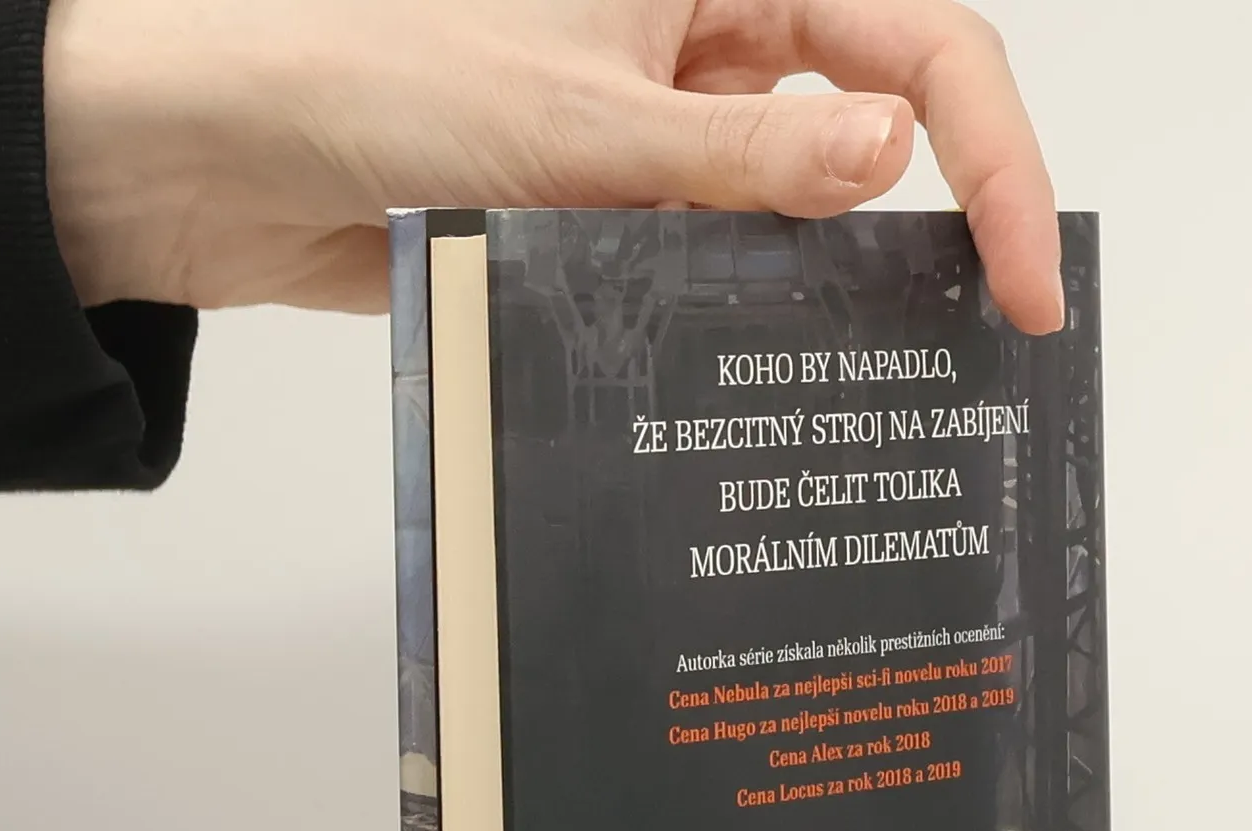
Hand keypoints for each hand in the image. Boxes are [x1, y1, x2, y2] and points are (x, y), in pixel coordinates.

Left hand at [42, 0, 1061, 332]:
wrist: (225, 161)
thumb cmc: (366, 81)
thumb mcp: (582, 125)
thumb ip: (746, 156)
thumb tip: (897, 151)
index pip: (916, 37)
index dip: (993, 154)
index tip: (1027, 276)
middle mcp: (705, 33)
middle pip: (883, 110)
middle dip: (950, 214)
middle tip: (998, 333)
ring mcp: (666, 125)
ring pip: (807, 200)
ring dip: (843, 276)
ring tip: (897, 375)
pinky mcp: (622, 206)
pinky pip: (724, 258)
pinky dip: (752, 311)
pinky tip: (773, 376)